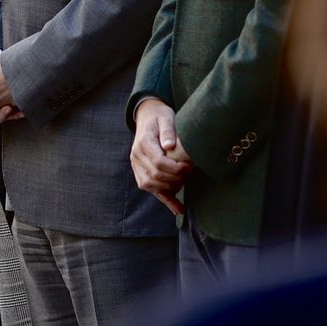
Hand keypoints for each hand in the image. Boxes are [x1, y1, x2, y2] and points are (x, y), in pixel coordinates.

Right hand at [130, 99, 190, 215]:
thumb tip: (170, 146)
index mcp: (143, 143)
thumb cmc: (160, 116)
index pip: (157, 162)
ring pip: (151, 185)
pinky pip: (152, 189)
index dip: (175, 168)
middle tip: (190, 172)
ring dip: (170, 187)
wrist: (147, 116)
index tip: (189, 166)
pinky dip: (166, 200)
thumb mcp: (166, 117)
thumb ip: (168, 130)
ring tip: (185, 181)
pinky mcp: (141, 172)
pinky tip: (179, 209)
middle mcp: (136, 156)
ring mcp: (137, 166)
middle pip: (155, 176)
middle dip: (175, 178)